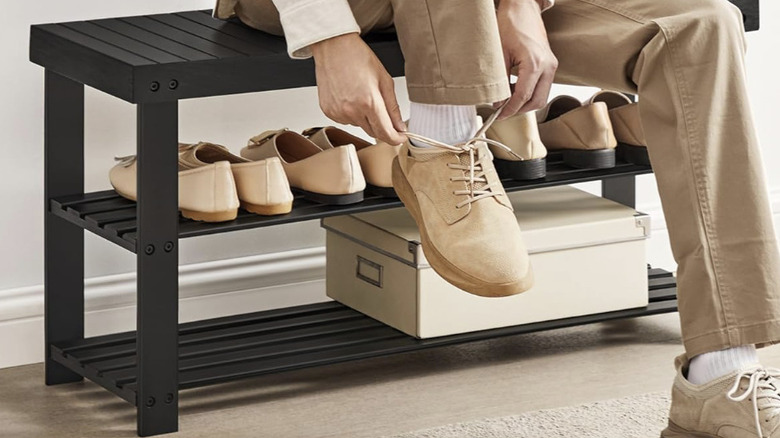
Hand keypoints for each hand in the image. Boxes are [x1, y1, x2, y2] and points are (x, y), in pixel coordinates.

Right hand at [311, 33, 406, 144]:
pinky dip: (352, 113)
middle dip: (382, 126)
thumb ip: (393, 107)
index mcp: (368, 102)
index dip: (396, 138)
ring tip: (362, 95)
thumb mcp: (384, 80)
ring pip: (359, 125)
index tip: (401, 137)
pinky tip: (350, 97)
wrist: (333, 47)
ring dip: (366, 118)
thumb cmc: (357, 57)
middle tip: (383, 110)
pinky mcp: (328, 111)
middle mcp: (351, 110)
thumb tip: (399, 126)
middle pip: (373, 132)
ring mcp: (338, 112)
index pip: (385, 133)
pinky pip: (346, 120)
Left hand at [495, 0, 557, 118]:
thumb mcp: (499, 53)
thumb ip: (499, 80)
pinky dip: (530, 93)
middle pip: (537, 101)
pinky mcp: (550, 64)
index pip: (523, 96)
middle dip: (519, 110)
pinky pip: (542, 86)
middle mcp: (548, 66)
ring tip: (507, 101)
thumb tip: (497, 102)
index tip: (499, 116)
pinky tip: (515, 90)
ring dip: (525, 102)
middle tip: (503, 112)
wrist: (523, 7)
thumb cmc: (510, 24)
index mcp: (535, 63)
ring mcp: (552, 65)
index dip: (510, 109)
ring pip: (541, 96)